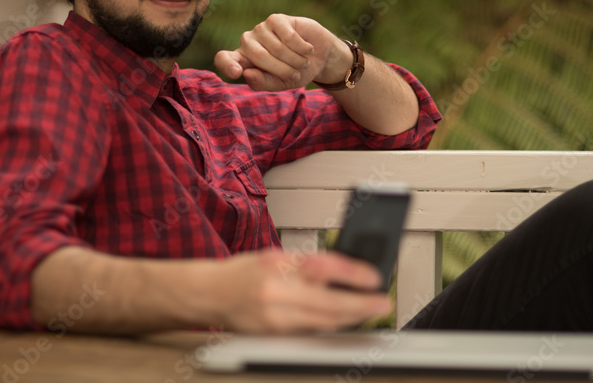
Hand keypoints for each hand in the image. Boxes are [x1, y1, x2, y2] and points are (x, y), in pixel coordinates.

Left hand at [214, 14, 348, 90]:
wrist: (319, 58)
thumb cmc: (296, 72)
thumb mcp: (280, 84)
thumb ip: (263, 83)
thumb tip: (246, 74)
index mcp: (243, 61)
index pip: (223, 59)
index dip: (227, 65)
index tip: (237, 72)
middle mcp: (248, 43)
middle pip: (257, 56)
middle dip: (282, 70)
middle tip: (295, 75)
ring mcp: (261, 29)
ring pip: (276, 48)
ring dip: (296, 61)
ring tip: (302, 62)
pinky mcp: (276, 19)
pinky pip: (289, 37)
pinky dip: (302, 48)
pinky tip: (307, 48)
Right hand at [214, 249, 391, 333]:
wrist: (210, 295)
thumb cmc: (243, 272)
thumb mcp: (275, 256)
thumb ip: (306, 263)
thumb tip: (343, 271)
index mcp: (278, 265)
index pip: (325, 268)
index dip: (355, 274)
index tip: (374, 277)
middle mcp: (277, 292)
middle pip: (330, 303)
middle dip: (362, 304)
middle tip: (382, 302)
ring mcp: (275, 318)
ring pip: (324, 322)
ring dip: (351, 317)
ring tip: (369, 310)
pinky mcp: (275, 335)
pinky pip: (311, 331)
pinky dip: (330, 325)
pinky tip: (343, 320)